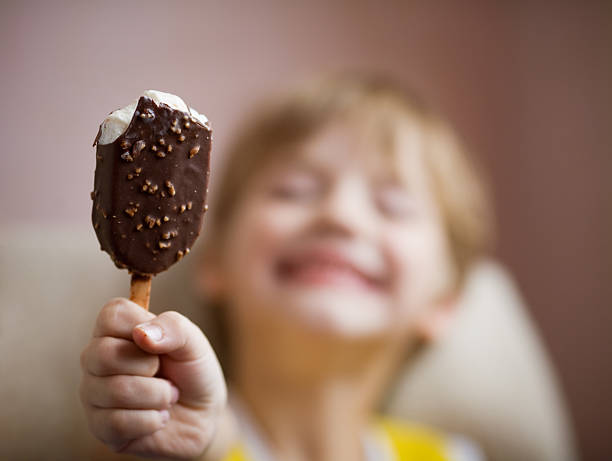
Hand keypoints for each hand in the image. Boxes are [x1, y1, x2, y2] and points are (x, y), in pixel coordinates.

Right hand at [80, 298, 226, 458]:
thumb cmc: (192, 372)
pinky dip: (152, 420)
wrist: (203, 416)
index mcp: (116, 330)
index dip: (141, 327)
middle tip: (163, 372)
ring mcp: (93, 394)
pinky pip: (117, 422)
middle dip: (149, 366)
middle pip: (103, 353)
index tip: (160, 342)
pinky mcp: (99, 427)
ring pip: (115, 391)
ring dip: (158, 396)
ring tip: (168, 396)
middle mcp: (96, 359)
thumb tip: (140, 334)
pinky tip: (159, 417)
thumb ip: (173, 328)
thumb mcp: (194, 342)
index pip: (111, 315)